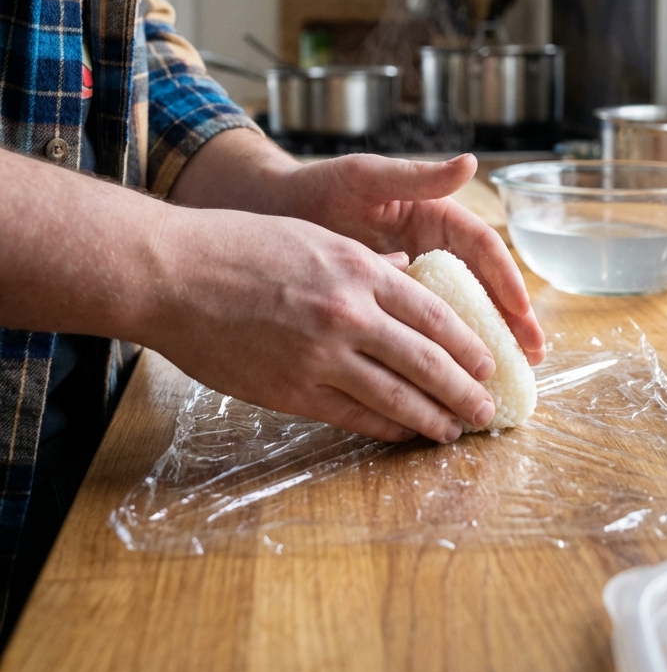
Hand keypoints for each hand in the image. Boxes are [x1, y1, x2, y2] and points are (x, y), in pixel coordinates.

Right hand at [149, 206, 499, 442]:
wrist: (175, 273)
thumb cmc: (239, 244)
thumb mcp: (312, 237)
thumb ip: (362, 261)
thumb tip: (404, 271)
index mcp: (358, 268)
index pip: (434, 315)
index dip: (468, 346)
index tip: (487, 363)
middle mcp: (349, 312)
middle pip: (427, 361)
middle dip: (464, 391)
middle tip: (487, 410)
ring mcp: (320, 355)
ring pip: (396, 396)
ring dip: (433, 418)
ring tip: (455, 431)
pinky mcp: (290, 390)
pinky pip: (352, 416)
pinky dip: (385, 428)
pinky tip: (403, 434)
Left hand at [272, 153, 545, 364]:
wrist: (271, 213)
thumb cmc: (317, 187)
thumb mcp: (366, 177)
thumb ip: (415, 177)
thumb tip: (468, 163)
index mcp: (432, 216)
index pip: (482, 247)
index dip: (505, 278)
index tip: (521, 310)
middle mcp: (430, 247)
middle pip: (481, 284)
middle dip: (509, 318)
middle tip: (532, 354)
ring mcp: (411, 276)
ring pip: (458, 311)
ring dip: (484, 340)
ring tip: (508, 374)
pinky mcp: (388, 302)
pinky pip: (423, 328)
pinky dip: (442, 352)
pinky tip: (454, 380)